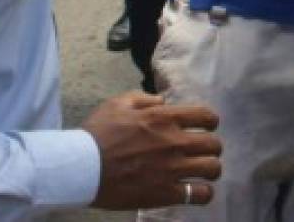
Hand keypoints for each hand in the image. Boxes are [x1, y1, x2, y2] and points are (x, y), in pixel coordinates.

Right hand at [84, 91, 221, 209]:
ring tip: (204, 171)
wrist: (79, 168)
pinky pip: (199, 194)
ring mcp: (171, 168)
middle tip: (203, 152)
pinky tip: (197, 191)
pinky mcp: (164, 193)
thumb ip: (144, 98)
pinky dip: (203, 193)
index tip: (206, 127)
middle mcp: (174, 142)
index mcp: (164, 118)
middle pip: (214, 144)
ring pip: (212, 168)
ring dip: (212, 169)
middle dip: (212, 147)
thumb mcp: (118, 103)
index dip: (210, 122)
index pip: (206, 116)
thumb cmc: (97, 134)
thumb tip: (163, 101)